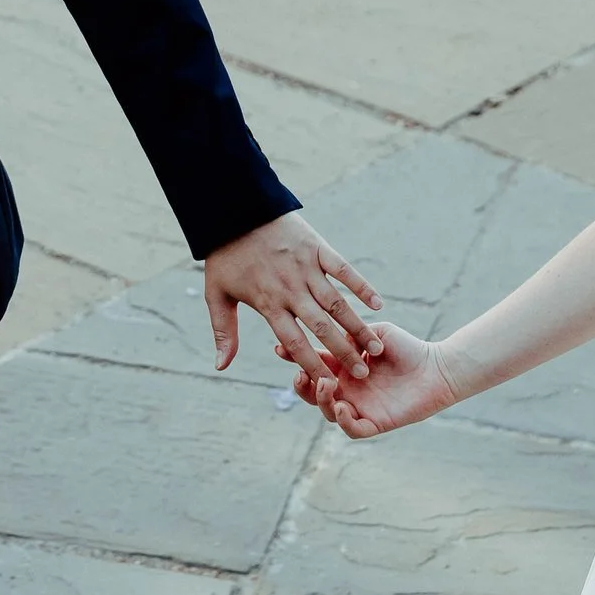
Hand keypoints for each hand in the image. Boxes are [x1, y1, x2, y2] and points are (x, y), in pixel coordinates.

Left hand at [203, 212, 378, 376]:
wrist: (235, 210)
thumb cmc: (226, 255)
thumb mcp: (217, 294)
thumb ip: (224, 331)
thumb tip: (221, 366)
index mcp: (269, 303)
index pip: (294, 341)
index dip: (313, 364)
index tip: (330, 384)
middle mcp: (291, 289)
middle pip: (322, 326)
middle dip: (344, 352)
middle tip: (364, 373)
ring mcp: (307, 267)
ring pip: (337, 302)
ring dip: (358, 325)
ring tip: (376, 346)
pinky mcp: (317, 248)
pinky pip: (343, 269)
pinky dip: (361, 285)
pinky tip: (378, 303)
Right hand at [304, 324, 458, 437]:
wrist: (436, 368)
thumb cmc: (407, 348)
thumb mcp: (376, 333)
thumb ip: (352, 334)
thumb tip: (332, 339)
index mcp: (343, 366)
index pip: (313, 363)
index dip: (294, 356)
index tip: (279, 347)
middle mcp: (347, 388)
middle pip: (312, 392)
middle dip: (301, 384)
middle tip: (299, 373)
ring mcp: (359, 407)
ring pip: (327, 412)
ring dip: (321, 400)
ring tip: (326, 383)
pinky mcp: (375, 423)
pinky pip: (353, 429)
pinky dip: (342, 421)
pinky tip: (341, 406)